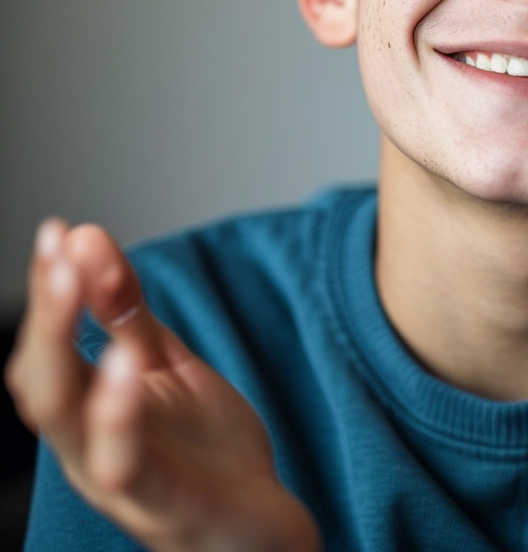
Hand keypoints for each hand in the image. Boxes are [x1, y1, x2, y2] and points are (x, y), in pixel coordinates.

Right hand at [4, 220, 321, 551]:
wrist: (264, 525)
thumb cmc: (205, 447)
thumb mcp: (168, 365)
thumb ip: (128, 312)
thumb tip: (86, 237)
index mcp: (87, 411)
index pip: (47, 347)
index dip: (46, 289)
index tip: (56, 229)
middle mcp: (87, 448)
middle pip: (40, 382)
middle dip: (44, 313)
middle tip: (57, 250)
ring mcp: (120, 482)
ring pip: (64, 424)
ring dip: (61, 351)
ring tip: (72, 282)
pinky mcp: (165, 506)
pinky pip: (126, 464)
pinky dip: (117, 415)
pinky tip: (124, 363)